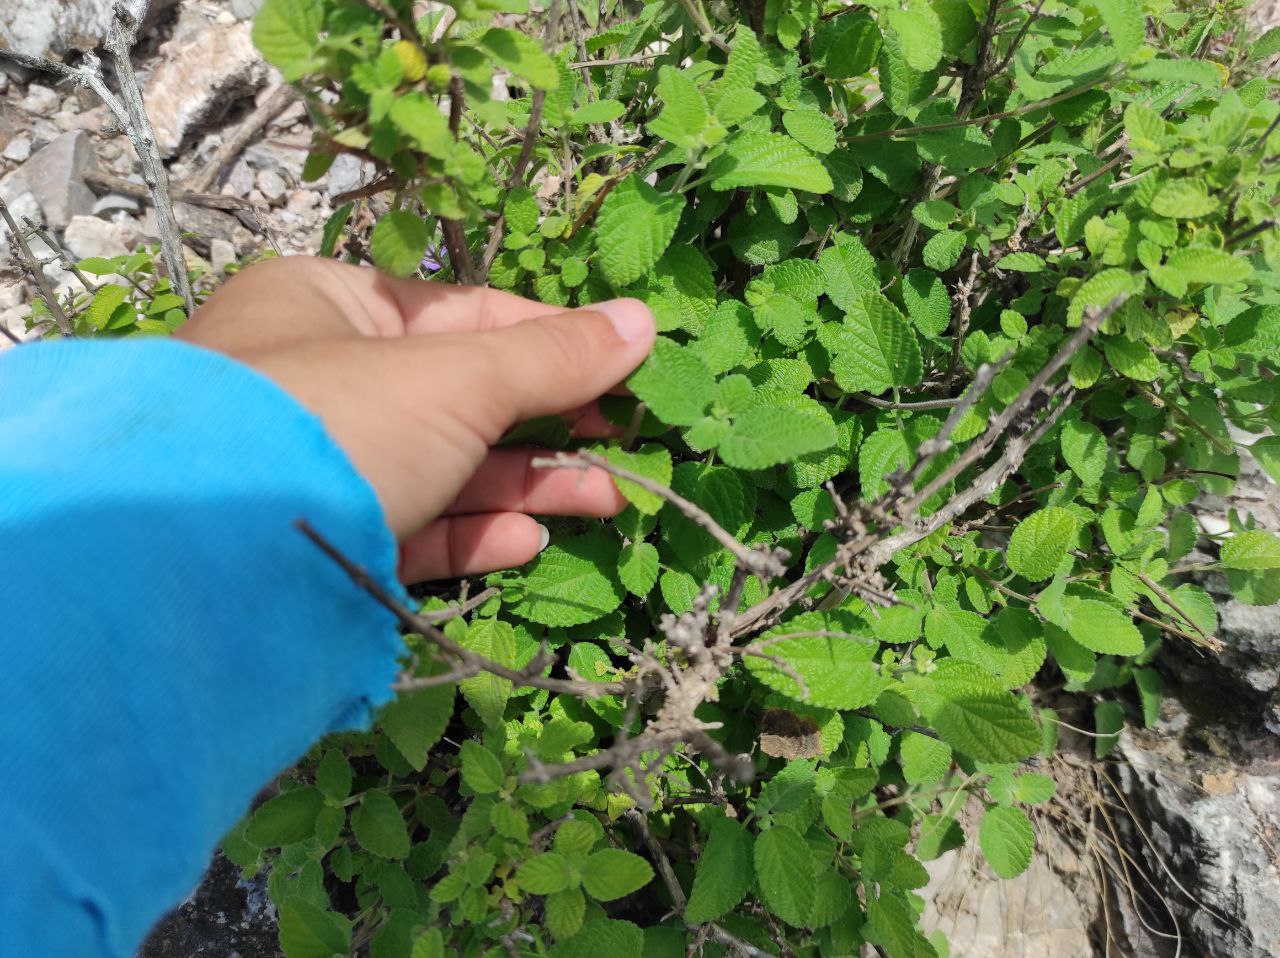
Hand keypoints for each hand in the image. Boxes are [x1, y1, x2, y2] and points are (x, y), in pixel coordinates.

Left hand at [177, 256, 654, 581]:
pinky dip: (471, 535)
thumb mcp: (454, 379)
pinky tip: (529, 542)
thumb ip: (550, 357)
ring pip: (443, 469)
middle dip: (551, 424)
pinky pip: (410, 529)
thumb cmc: (336, 423)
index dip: (554, 339)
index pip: (466, 313)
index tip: (625, 367)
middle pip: (460, 398)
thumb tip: (642, 322)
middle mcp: (319, 380)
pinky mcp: (321, 542)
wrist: (206, 561)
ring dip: (528, 486)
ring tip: (609, 500)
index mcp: (330, 307)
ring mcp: (318, 467)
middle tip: (628, 444)